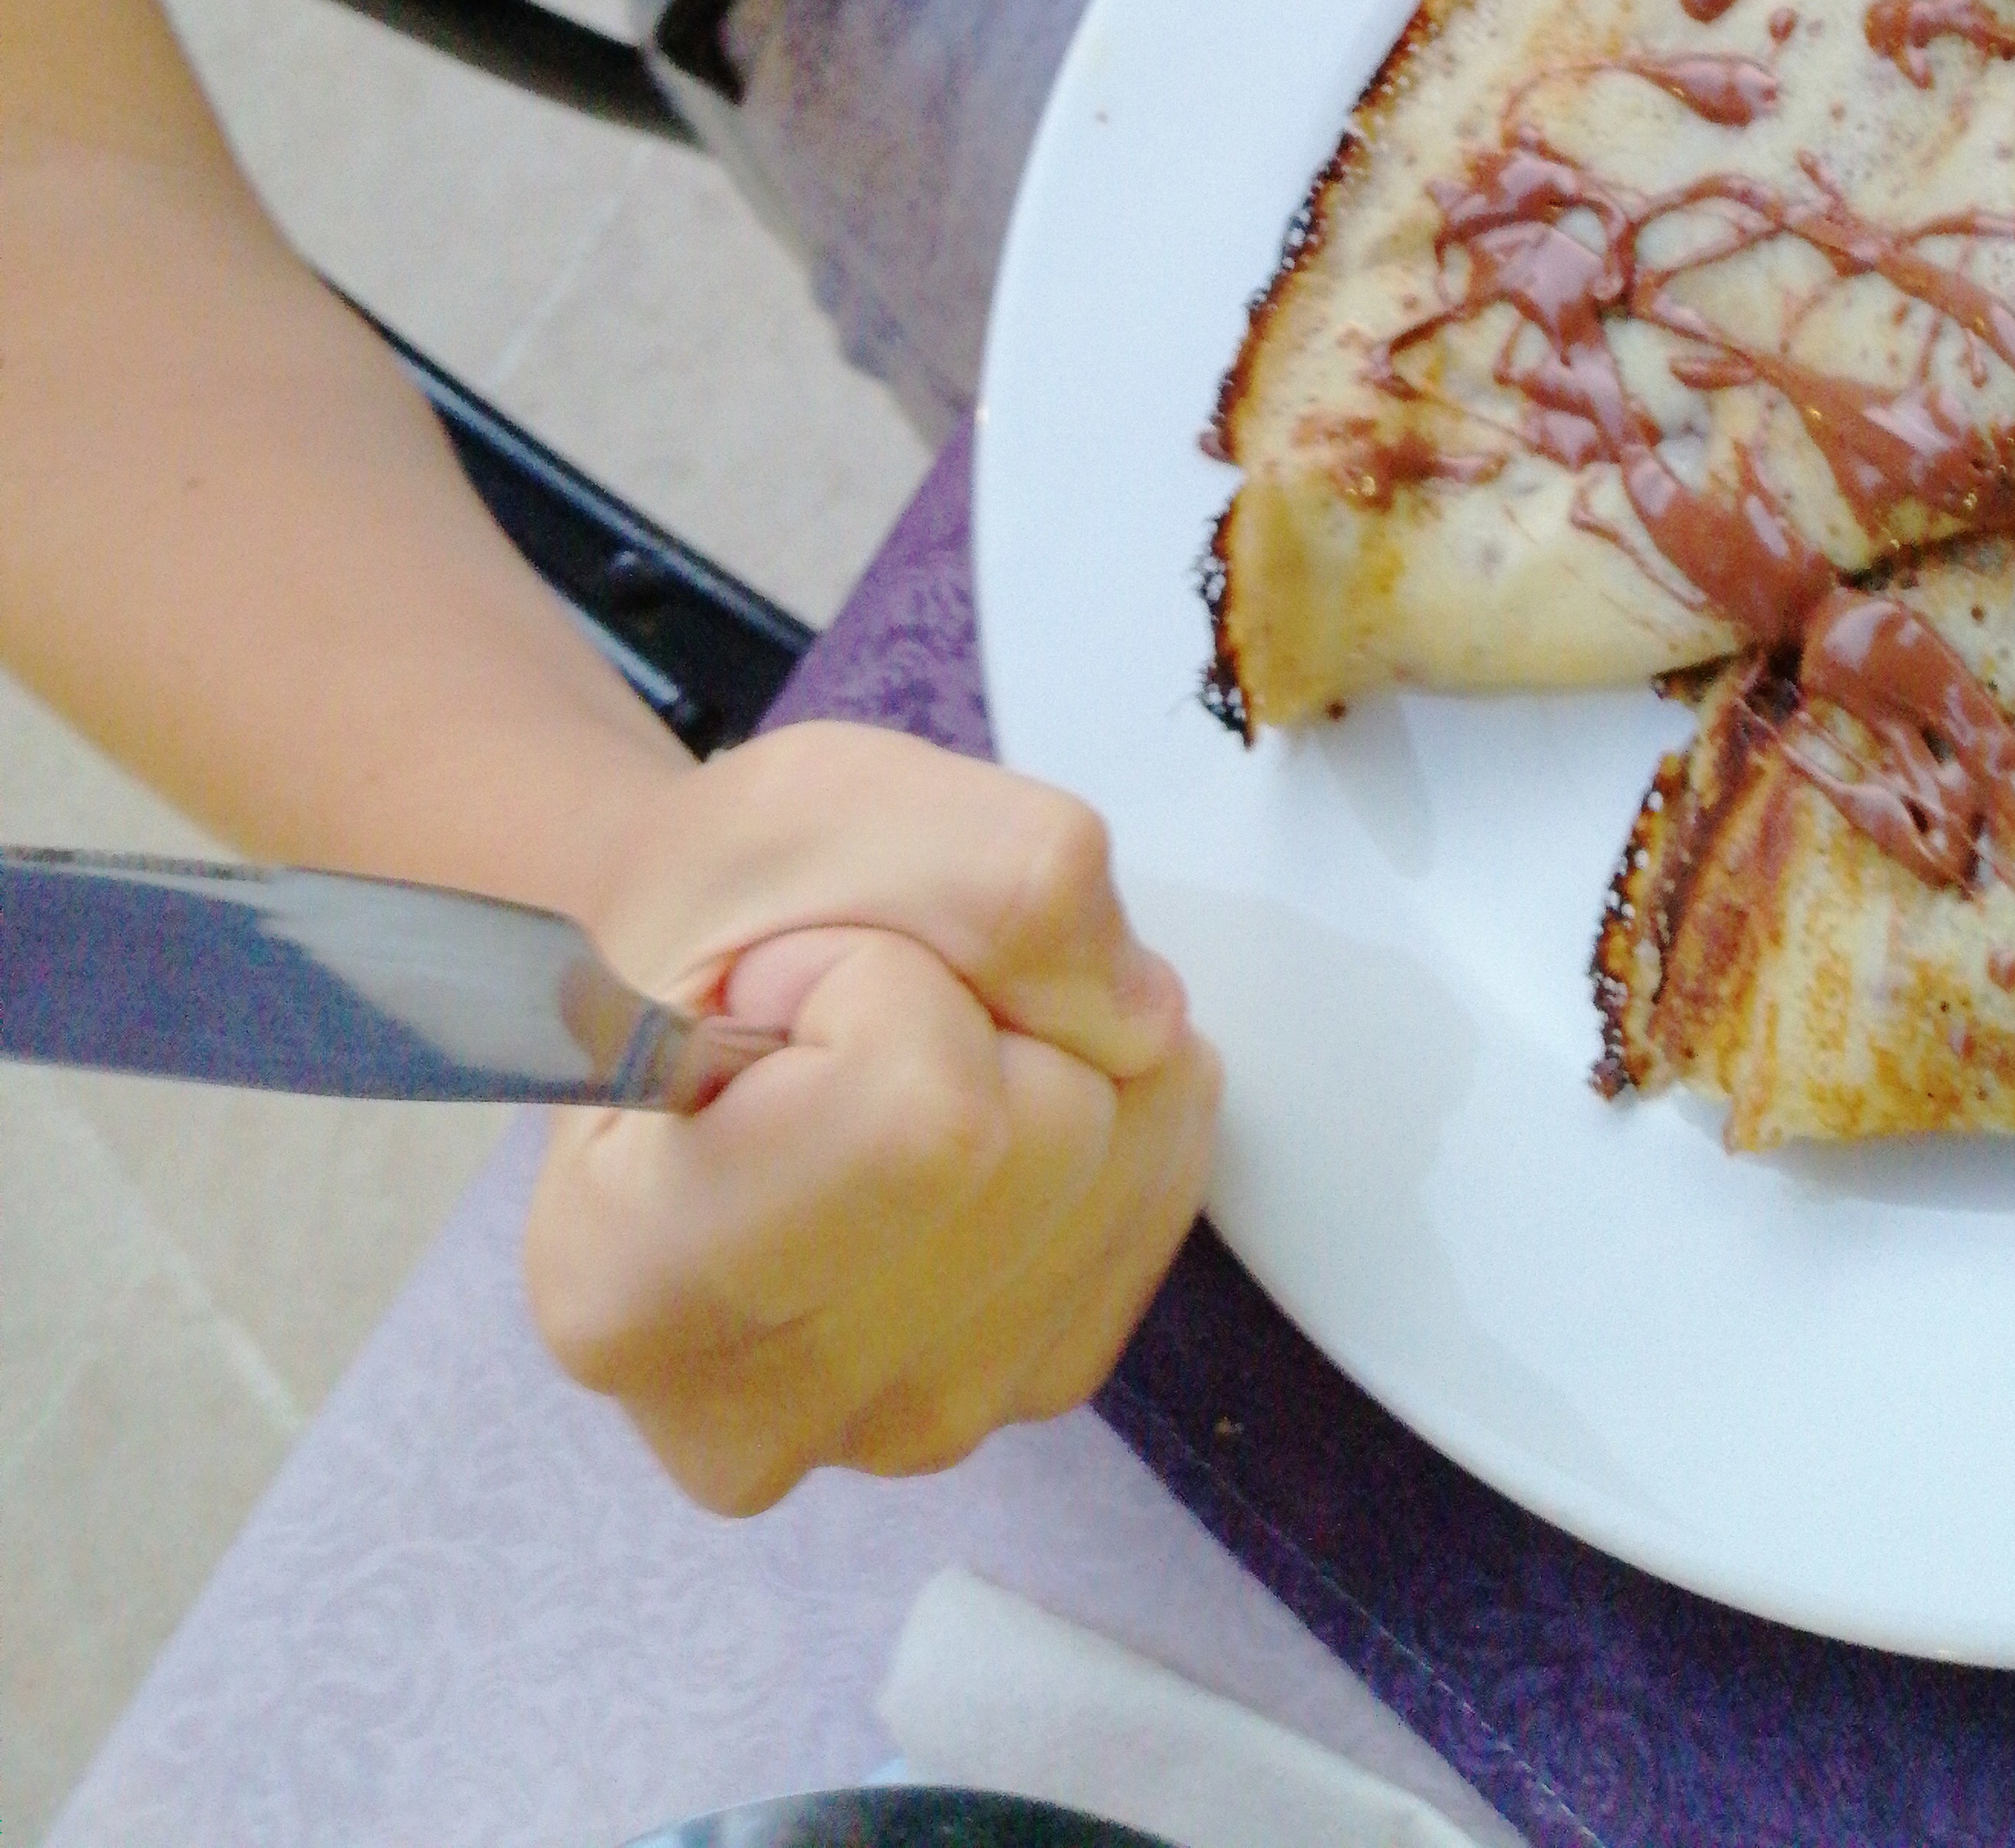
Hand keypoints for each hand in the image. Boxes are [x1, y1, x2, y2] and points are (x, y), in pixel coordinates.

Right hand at [521, 721, 1217, 1512]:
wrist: (684, 978)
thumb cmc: (711, 902)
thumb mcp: (804, 804)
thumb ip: (994, 871)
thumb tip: (1142, 1016)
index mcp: (631, 1287)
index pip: (924, 1123)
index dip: (889, 978)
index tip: (778, 979)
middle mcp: (758, 1415)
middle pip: (1053, 1138)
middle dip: (986, 1005)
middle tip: (843, 1007)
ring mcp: (903, 1425)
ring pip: (1130, 1161)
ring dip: (1055, 1044)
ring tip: (896, 1051)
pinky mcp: (1028, 1384)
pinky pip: (1167, 1187)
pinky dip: (1106, 1094)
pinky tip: (974, 1102)